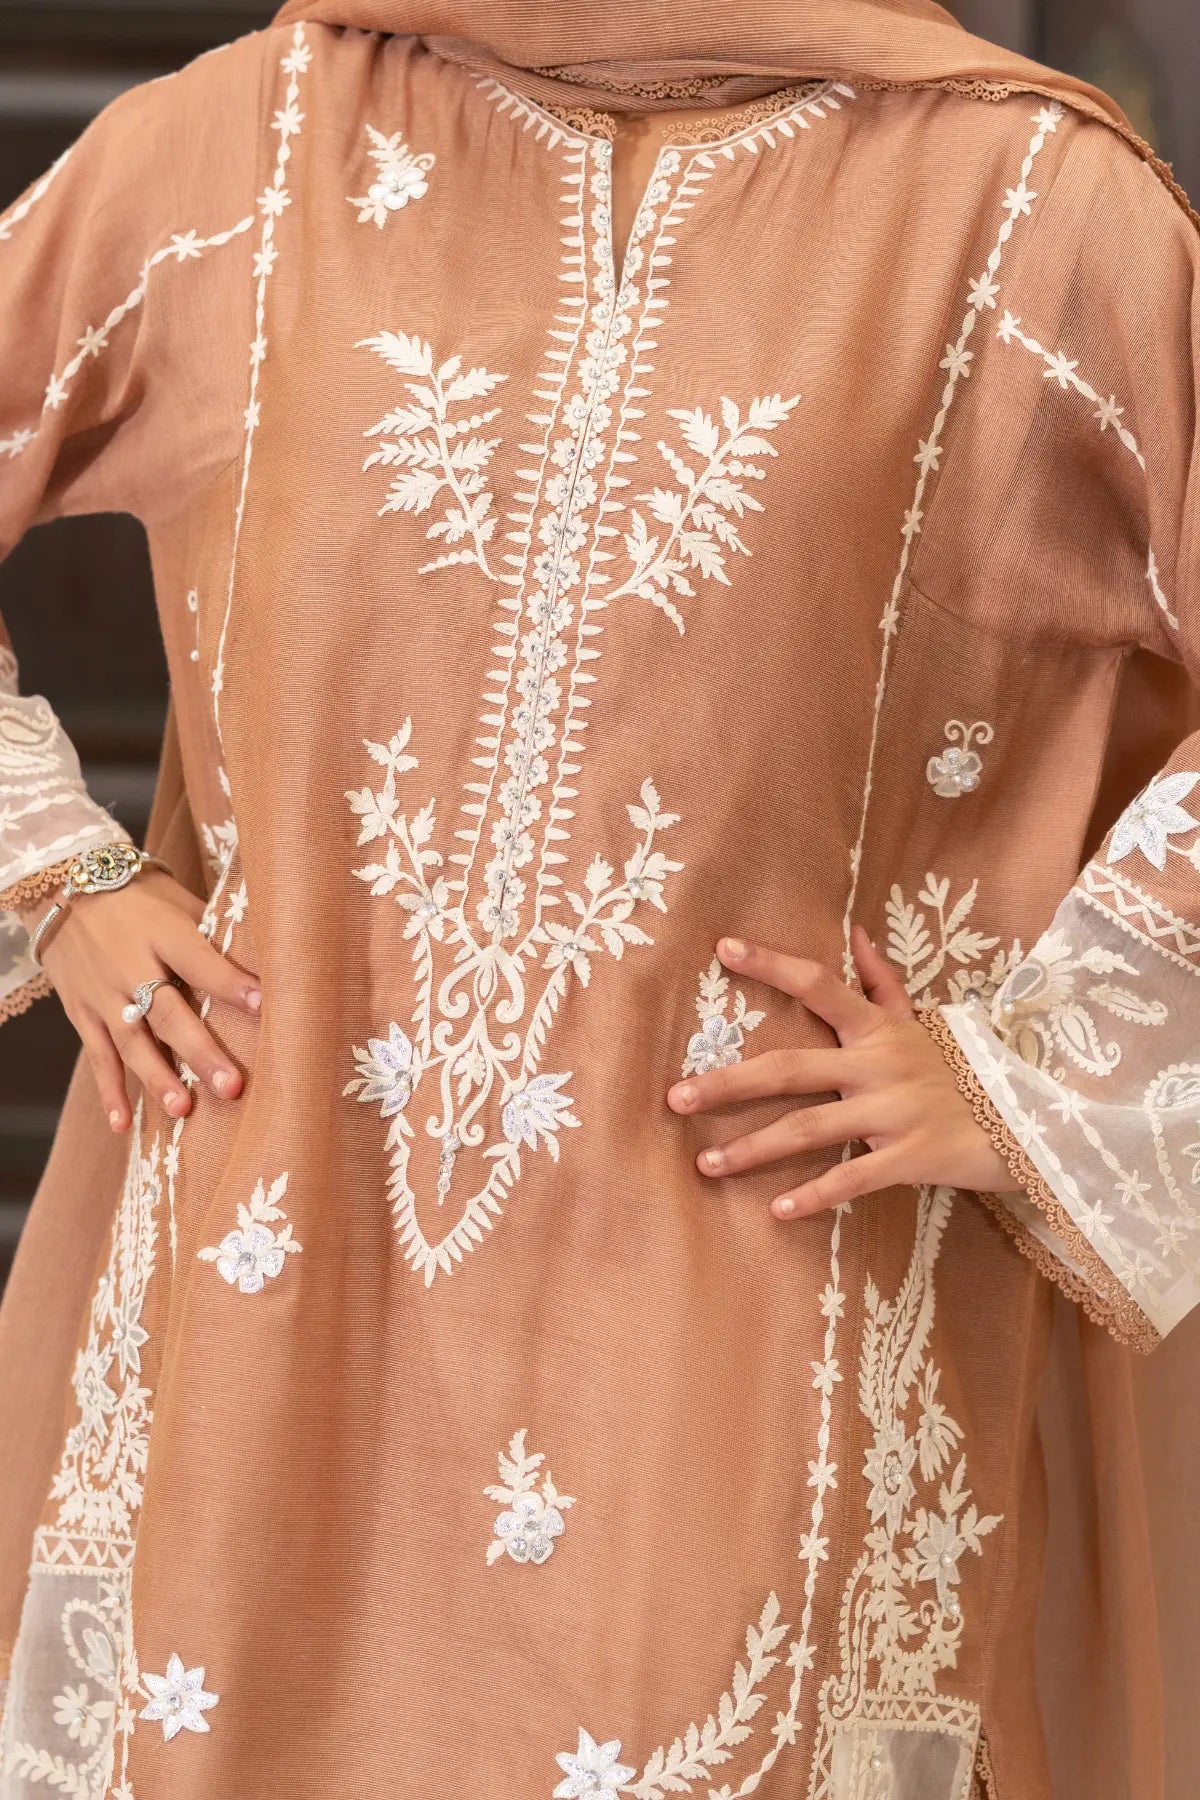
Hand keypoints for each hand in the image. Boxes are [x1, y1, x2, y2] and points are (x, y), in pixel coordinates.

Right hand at [20, 871, 260, 1132]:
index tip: (264, 1007)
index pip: (201, 963)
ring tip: (183, 1110)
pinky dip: (109, 1091)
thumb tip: (271, 958)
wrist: (65, 887)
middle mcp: (130, 965)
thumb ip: (214, 933)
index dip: (232, 985)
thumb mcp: (179, 902)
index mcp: (163, 933)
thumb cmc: (141, 896)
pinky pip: (97, 1057)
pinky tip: (123, 1124)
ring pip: (132, 1042)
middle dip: (200, 1051)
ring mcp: (103, 993)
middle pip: (168, 1013)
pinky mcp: (82, 1012)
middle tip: (231, 1086)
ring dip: (158, 1078)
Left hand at [665, 924, 1014, 1217]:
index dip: (771, 965)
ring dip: (753, 1149)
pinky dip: (815, 1196)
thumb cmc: (966, 1070)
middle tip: (675, 1097)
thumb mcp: (924, 1022)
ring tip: (705, 1164)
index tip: (722, 948)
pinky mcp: (911, 1157)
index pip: (818, 985)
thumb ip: (882, 982)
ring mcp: (893, 1112)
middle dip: (729, 1082)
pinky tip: (777, 1211)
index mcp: (878, 1029)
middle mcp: (879, 1065)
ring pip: (809, 1129)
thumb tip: (853, 931)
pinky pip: (853, 1178)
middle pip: (790, 1068)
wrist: (1031, 1120)